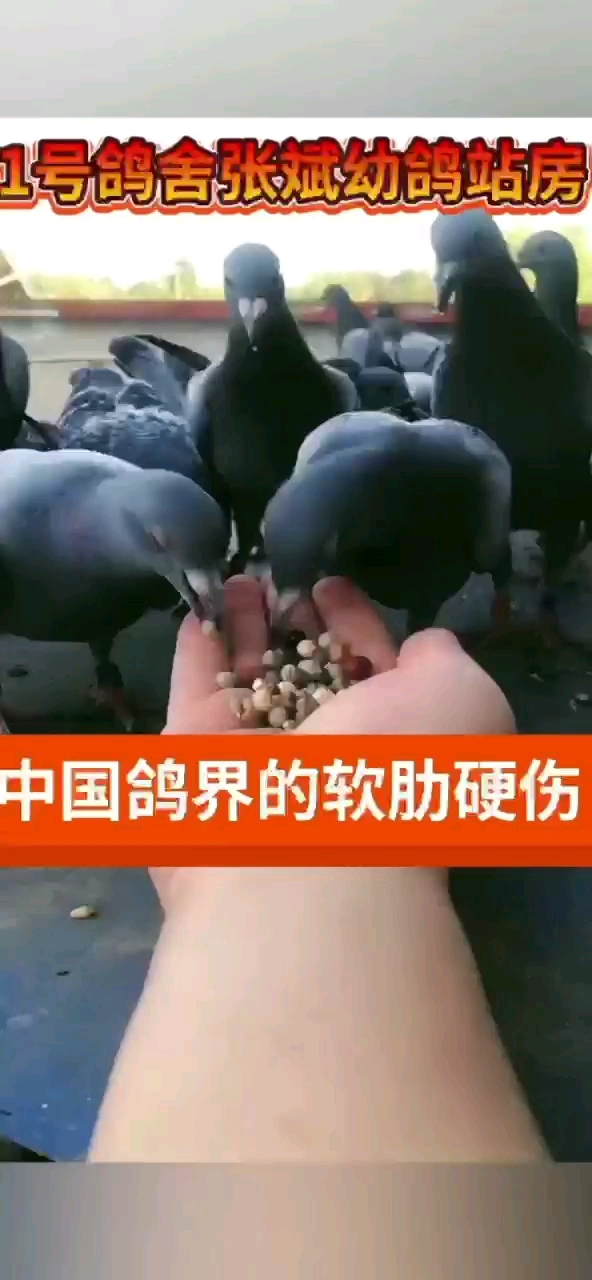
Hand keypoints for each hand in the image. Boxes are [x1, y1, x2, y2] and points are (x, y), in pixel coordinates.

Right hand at [163, 573, 514, 736]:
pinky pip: (195, 687)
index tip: (331, 583)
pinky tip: (198, 608)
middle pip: (308, 670)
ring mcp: (259, 753)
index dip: (356, 623)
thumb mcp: (461, 695)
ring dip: (246, 623)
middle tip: (282, 570)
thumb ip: (442, 660)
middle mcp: (326, 750)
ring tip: (241, 573)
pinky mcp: (194, 753)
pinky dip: (196, 648)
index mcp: (392, 740)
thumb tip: (419, 646)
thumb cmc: (400, 765)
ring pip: (250, 675)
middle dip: (297, 621)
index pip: (371, 671)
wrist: (310, 850)